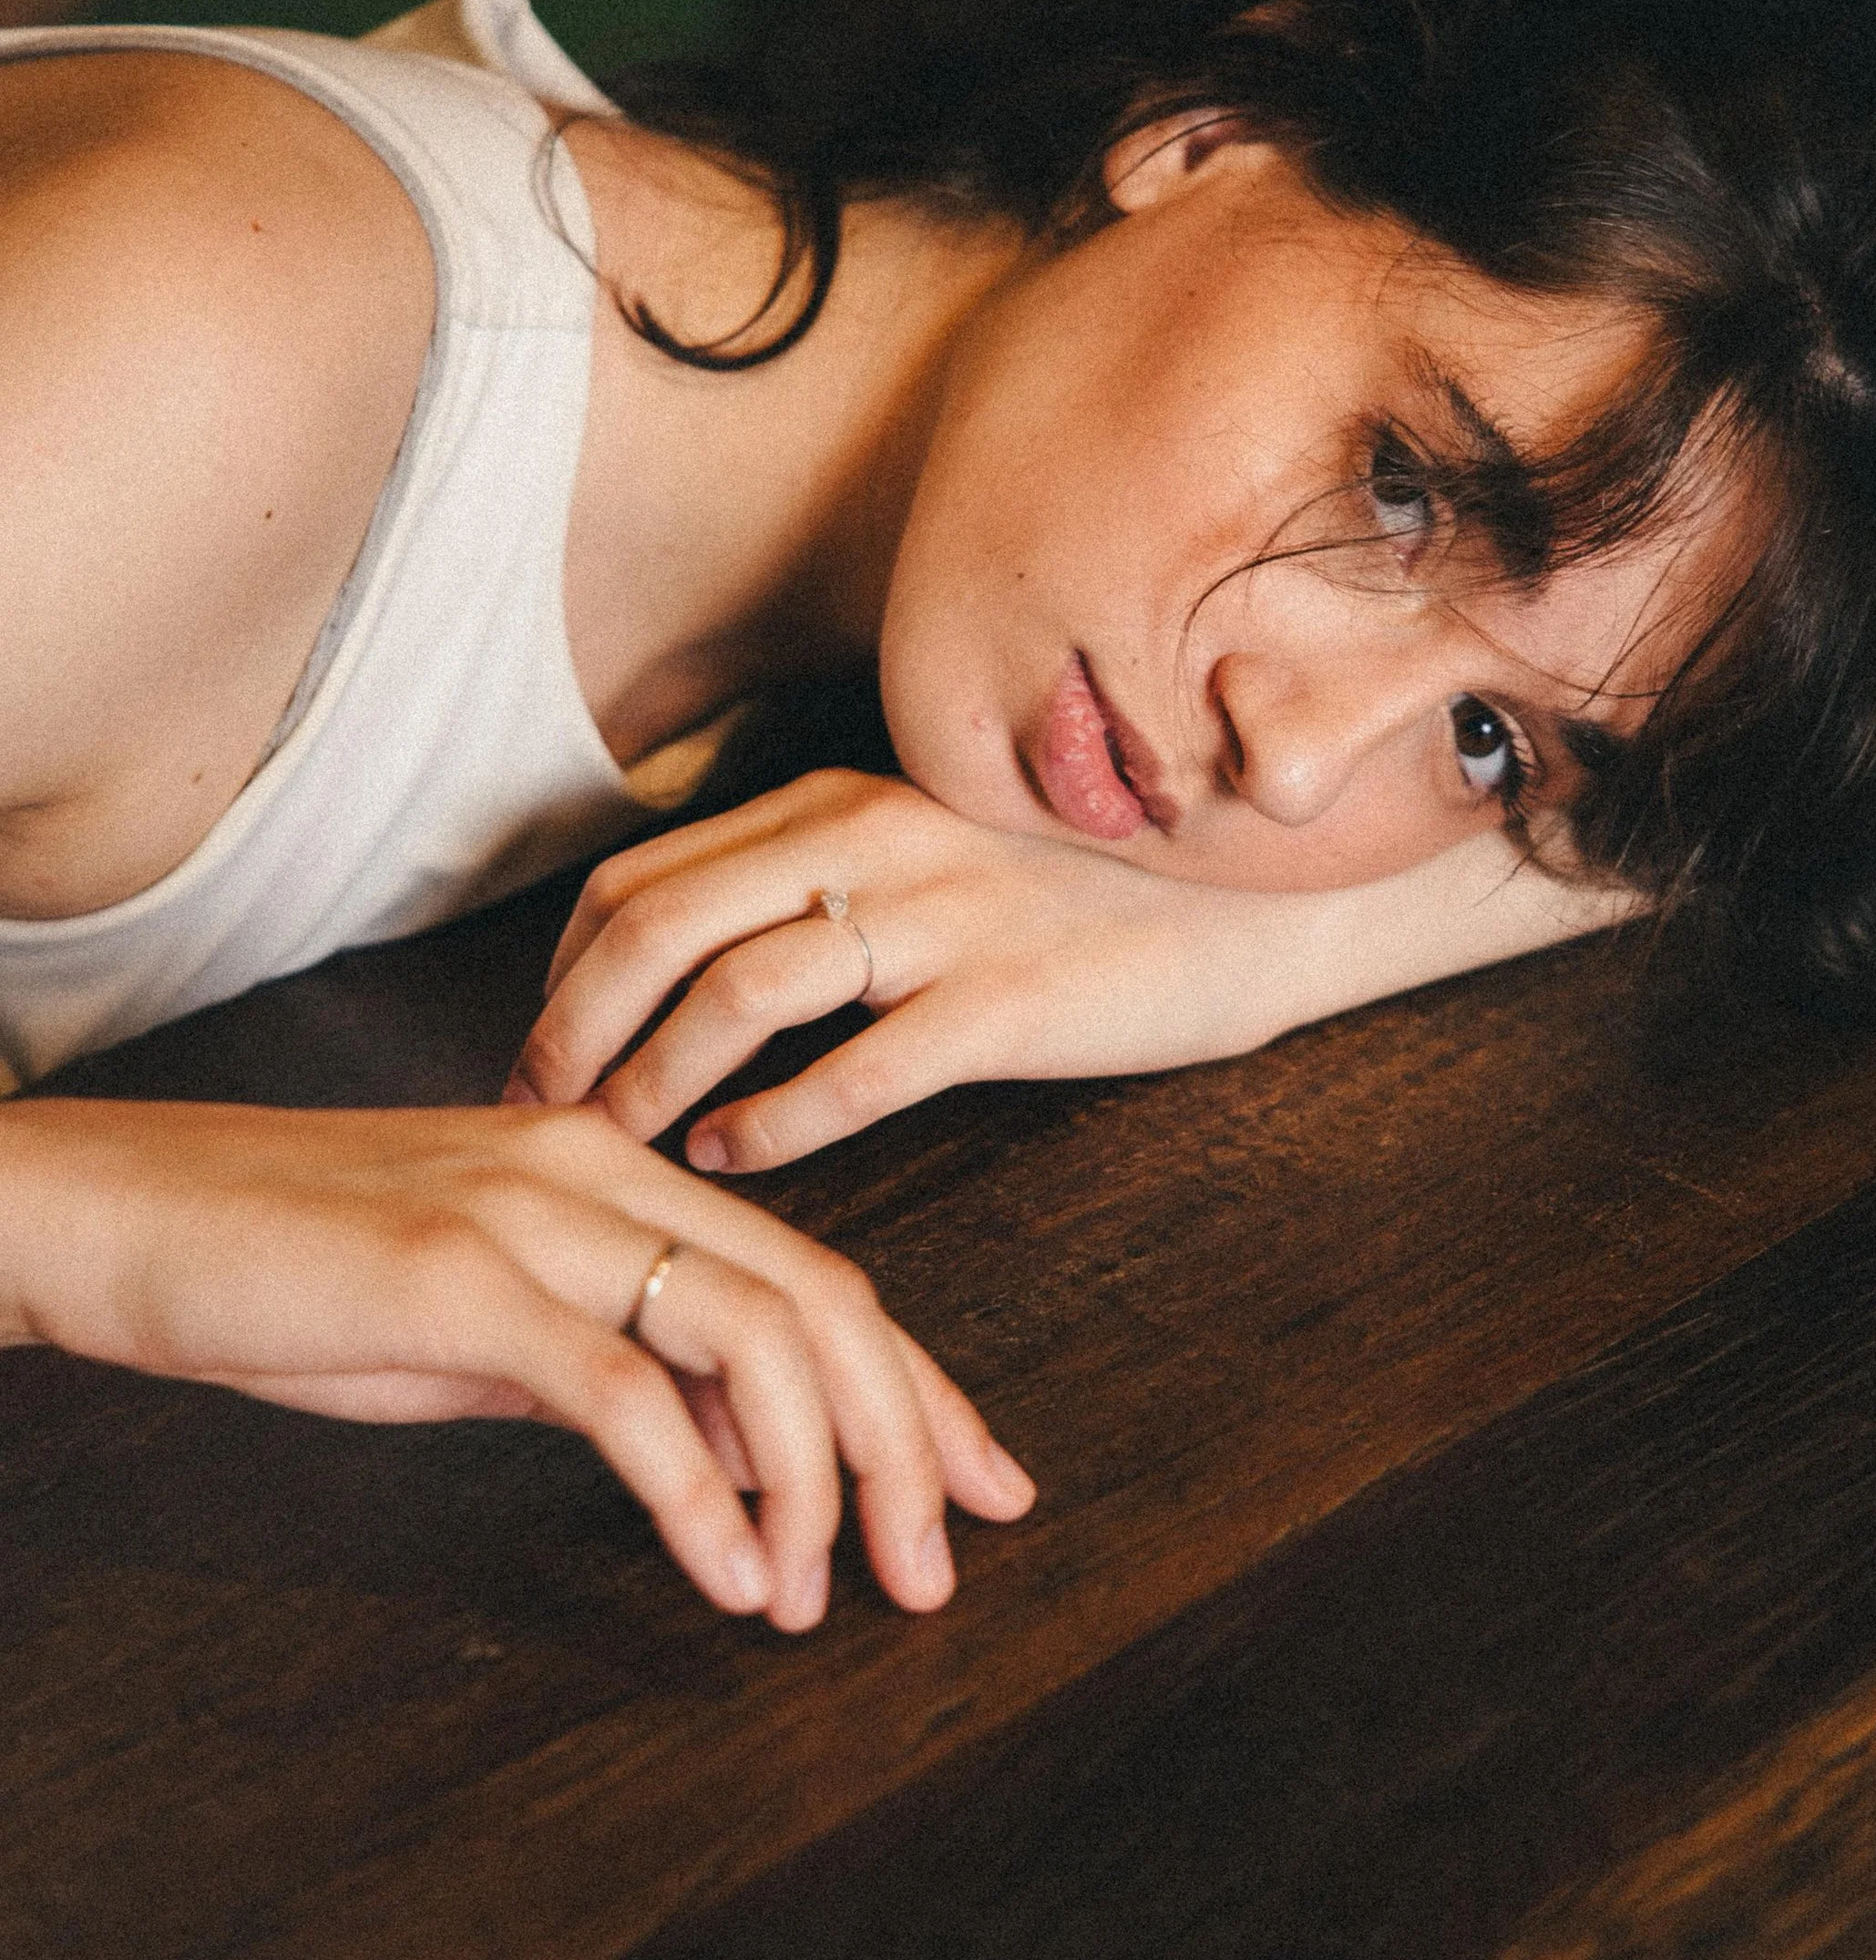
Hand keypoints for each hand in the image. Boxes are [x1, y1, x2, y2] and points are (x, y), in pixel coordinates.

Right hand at [0, 1094, 1033, 1622]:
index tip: (985, 1484)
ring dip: (815, 1483)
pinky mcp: (460, 1282)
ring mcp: (534, 1218)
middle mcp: (602, 1174)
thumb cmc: (285, 1272)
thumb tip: (720, 1456)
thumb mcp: (475, 1322)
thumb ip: (602, 1364)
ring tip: (826, 1598)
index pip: (818, 1278)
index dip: (917, 1388)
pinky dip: (699, 1497)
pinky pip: (624, 1394)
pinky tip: (729, 1576)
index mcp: (616, 1172)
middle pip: (824, 1304)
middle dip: (907, 1446)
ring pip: (754, 1337)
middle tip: (940, 1569)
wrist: (118, 1216)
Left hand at [508, 769, 1624, 1170]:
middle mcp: (875, 841)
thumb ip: (822, 882)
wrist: (1256, 898)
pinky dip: (773, 1120)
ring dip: (651, 1084)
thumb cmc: (1083, 888)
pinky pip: (859, 1067)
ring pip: (737, 993)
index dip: (562, 974)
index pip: (642, 878)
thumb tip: (697, 965)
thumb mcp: (934, 849)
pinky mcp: (1008, 1001)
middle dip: (570, 1032)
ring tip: (617, 1151)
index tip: (536, 1054)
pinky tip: (733, 1157)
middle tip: (540, 1119)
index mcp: (840, 802)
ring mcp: (943, 919)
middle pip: (658, 929)